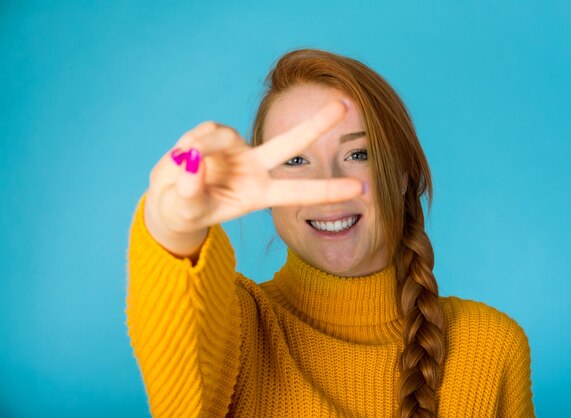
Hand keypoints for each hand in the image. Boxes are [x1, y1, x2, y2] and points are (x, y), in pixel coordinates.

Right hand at [144, 100, 363, 256]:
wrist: (168, 200)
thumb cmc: (184, 212)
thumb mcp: (186, 210)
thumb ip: (190, 190)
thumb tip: (192, 161)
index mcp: (258, 195)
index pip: (297, 192)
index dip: (328, 189)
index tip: (360, 186)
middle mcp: (254, 168)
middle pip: (289, 142)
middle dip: (316, 123)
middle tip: (346, 104)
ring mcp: (236, 150)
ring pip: (223, 135)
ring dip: (202, 146)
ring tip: (182, 163)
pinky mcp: (215, 136)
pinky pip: (205, 131)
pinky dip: (190, 143)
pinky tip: (182, 155)